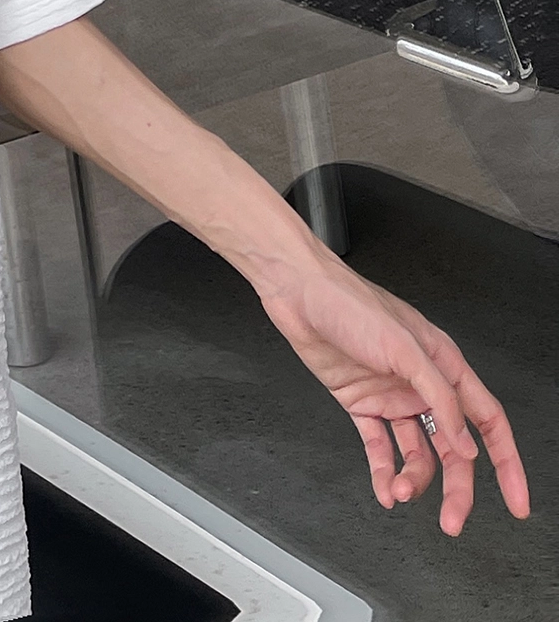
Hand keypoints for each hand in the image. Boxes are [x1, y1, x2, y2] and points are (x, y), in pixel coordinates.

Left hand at [256, 248, 530, 534]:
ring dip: (413, 479)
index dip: (506, 464)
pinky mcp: (360, 402)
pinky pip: (379, 446)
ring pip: (416, 452)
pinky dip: (382, 470)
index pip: (488, 422)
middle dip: (456, 488)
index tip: (516, 501)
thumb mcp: (404, 347)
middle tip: (452, 521)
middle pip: (452, 449)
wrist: (296, 291)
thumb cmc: (350, 303)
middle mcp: (421, 385)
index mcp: (444, 367)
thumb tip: (466, 445)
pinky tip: (383, 488)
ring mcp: (391, 396)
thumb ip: (439, 396)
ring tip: (400, 493)